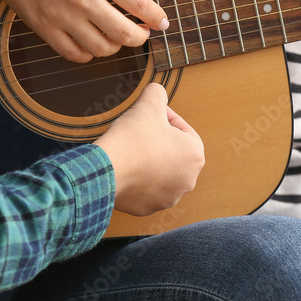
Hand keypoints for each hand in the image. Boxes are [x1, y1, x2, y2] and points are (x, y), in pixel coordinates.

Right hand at [0, 0, 169, 62]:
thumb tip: (127, 0)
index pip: (139, 3)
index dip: (155, 17)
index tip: (162, 23)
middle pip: (125, 34)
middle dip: (140, 37)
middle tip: (141, 33)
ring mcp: (63, 15)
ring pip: (102, 48)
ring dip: (114, 46)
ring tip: (113, 37)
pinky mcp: (43, 27)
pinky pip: (74, 53)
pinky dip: (88, 53)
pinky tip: (89, 43)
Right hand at [94, 83, 204, 216]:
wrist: (106, 170)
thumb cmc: (132, 139)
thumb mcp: (148, 103)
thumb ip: (158, 92)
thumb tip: (157, 92)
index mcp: (195, 155)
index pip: (182, 129)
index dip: (164, 117)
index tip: (148, 116)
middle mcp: (187, 180)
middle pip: (172, 152)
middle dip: (157, 140)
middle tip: (138, 131)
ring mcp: (168, 197)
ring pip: (159, 172)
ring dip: (148, 160)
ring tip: (130, 149)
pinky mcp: (147, 208)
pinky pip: (144, 188)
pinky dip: (136, 178)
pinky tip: (124, 167)